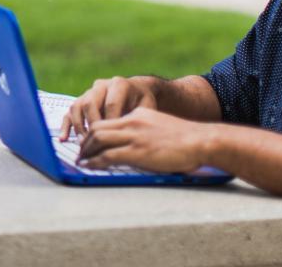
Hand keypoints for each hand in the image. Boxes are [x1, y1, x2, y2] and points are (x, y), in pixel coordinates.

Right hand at [59, 76, 157, 140]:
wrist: (138, 90)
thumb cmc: (144, 102)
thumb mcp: (147, 107)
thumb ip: (139, 119)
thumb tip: (133, 138)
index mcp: (119, 84)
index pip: (111, 103)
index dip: (110, 122)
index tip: (112, 140)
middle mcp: (102, 85)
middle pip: (90, 103)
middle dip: (92, 126)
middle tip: (96, 143)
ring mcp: (89, 92)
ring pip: (77, 106)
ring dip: (79, 127)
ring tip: (84, 144)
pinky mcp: (81, 100)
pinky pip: (70, 111)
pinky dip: (66, 125)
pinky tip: (64, 139)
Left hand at [77, 107, 216, 174]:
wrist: (200, 141)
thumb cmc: (185, 138)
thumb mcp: (160, 125)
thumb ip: (145, 129)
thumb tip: (136, 142)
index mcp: (138, 115)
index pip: (108, 120)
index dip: (94, 131)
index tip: (89, 141)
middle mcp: (131, 122)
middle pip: (97, 127)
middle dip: (85, 141)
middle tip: (81, 151)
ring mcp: (133, 136)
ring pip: (98, 139)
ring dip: (86, 150)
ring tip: (81, 159)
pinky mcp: (136, 152)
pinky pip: (107, 156)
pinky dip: (94, 161)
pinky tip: (89, 166)